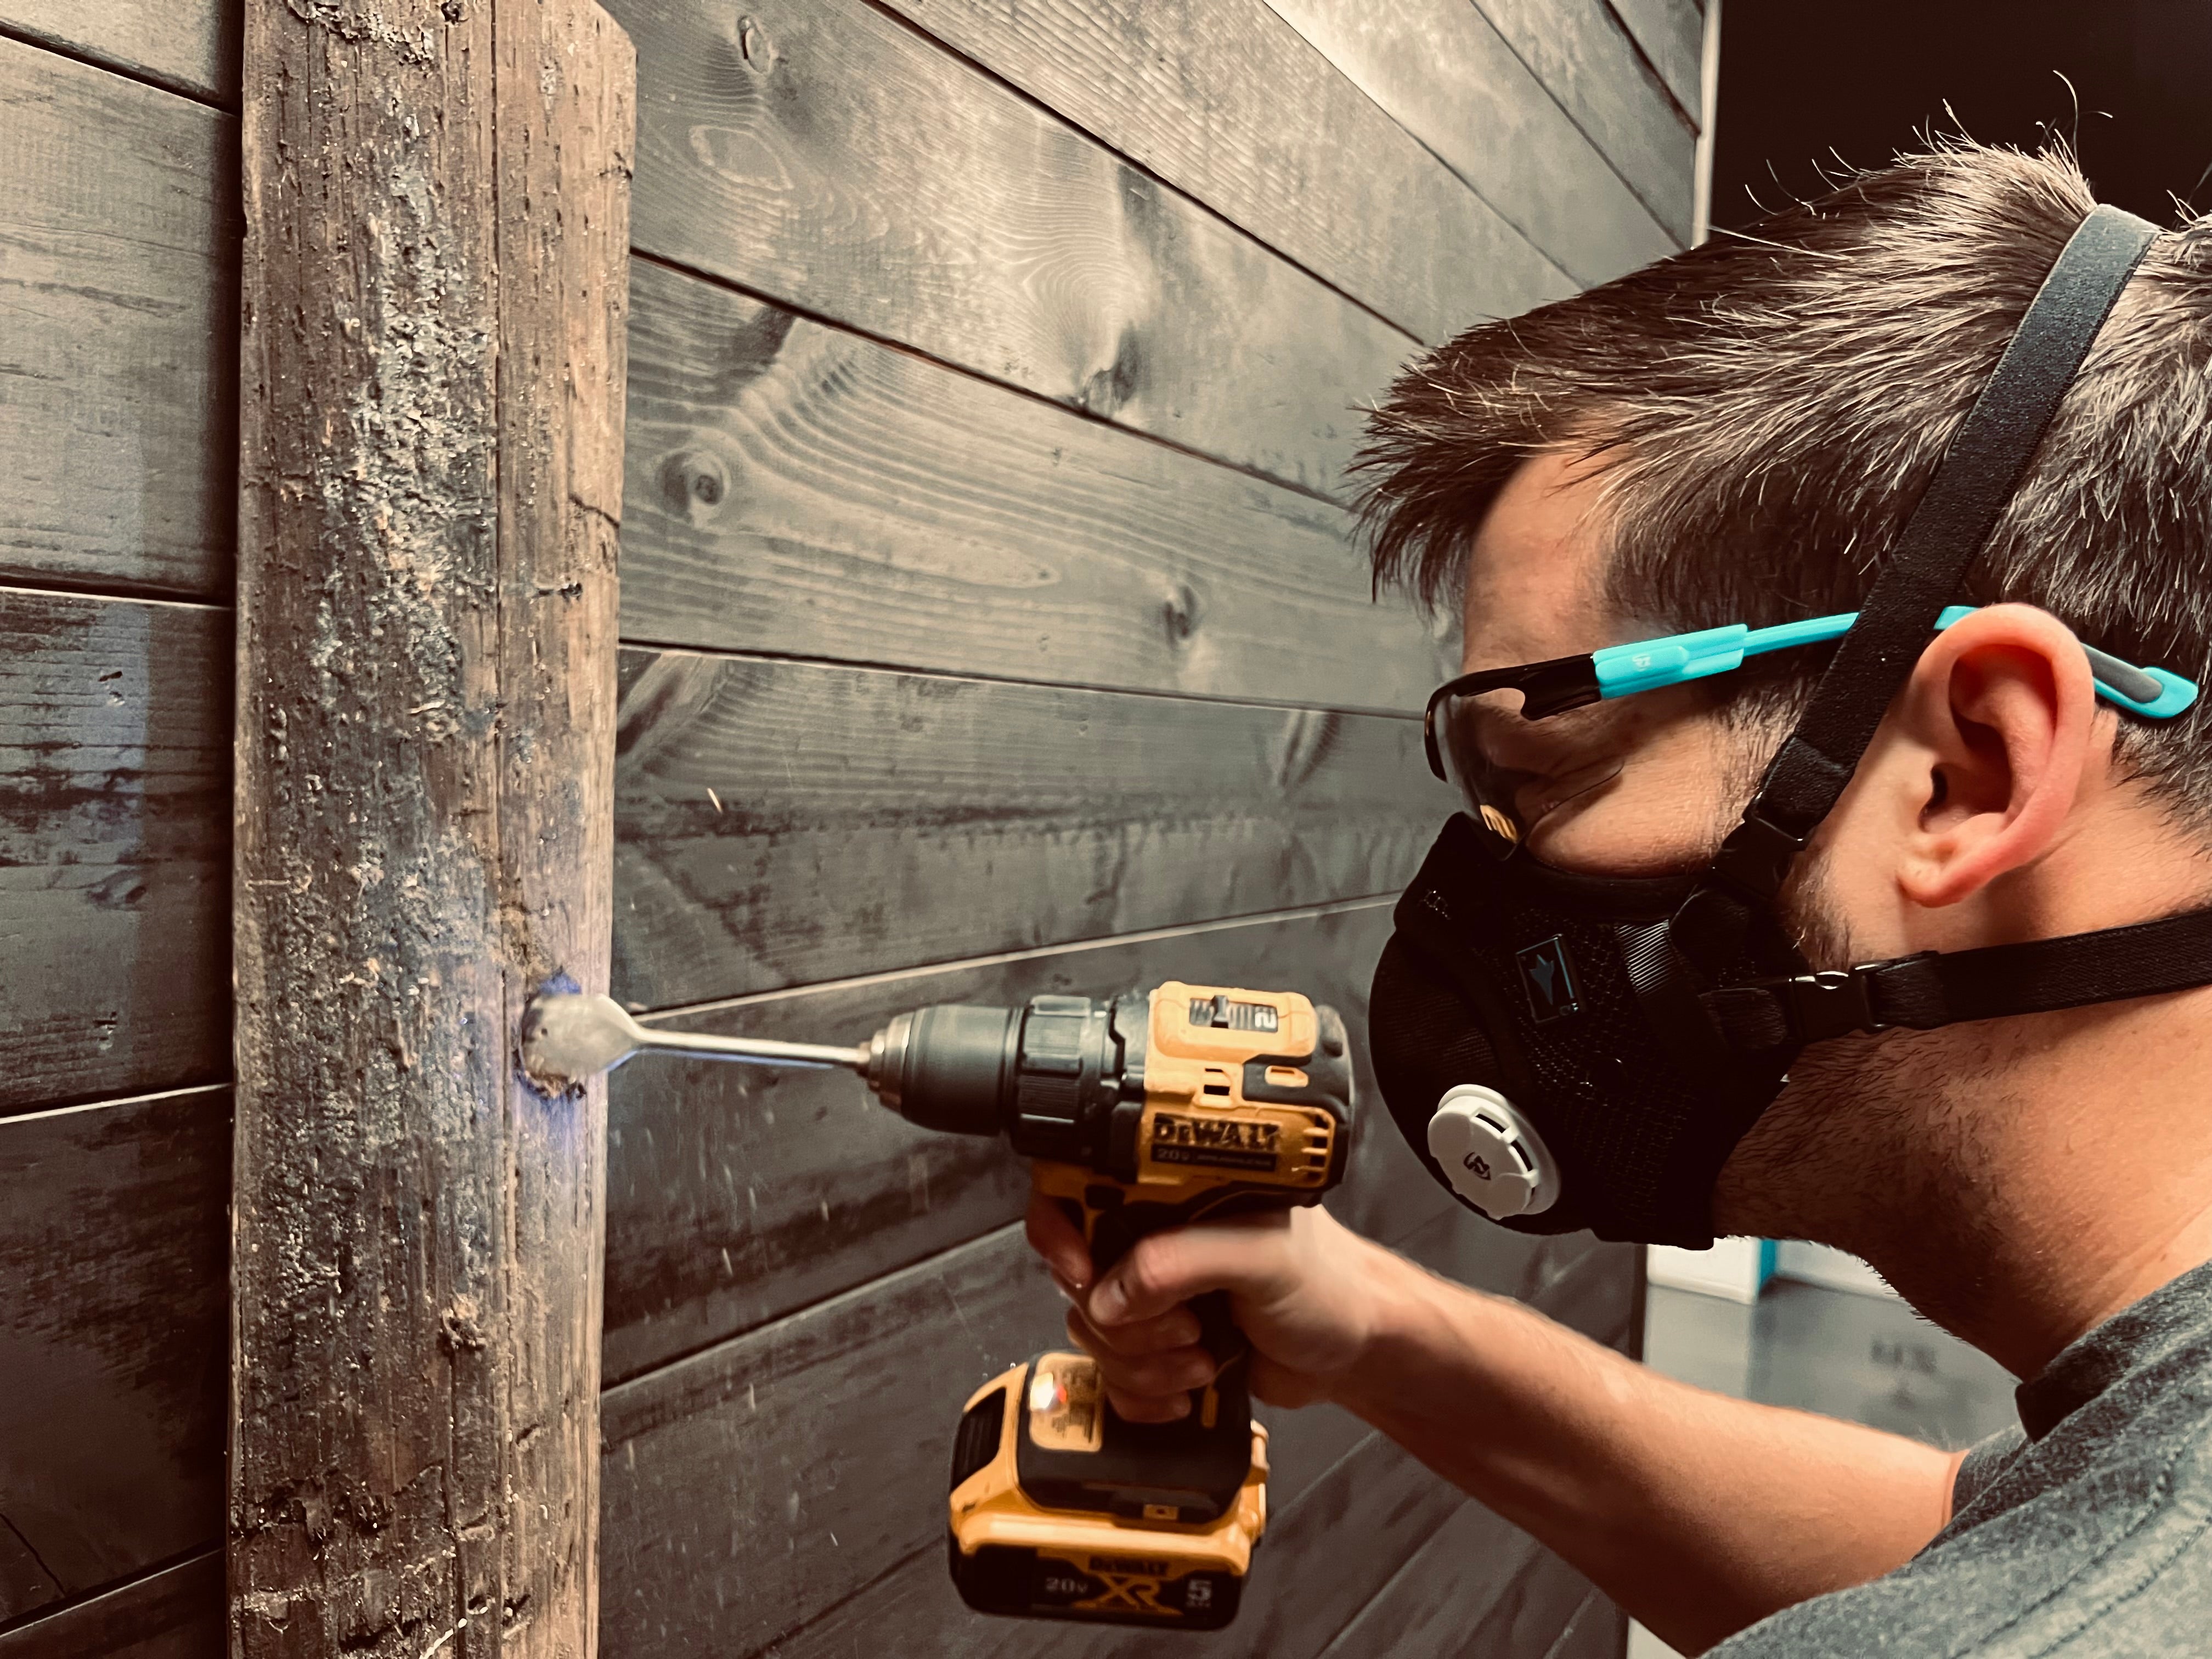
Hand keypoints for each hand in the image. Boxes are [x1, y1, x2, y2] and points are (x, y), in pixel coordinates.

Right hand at [1025, 1179, 1398, 1422]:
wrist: (1359, 1353)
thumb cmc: (1331, 1287)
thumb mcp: (1260, 1256)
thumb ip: (1180, 1261)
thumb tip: (1109, 1293)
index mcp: (1172, 1195)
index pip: (1077, 1193)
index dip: (1063, 1236)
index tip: (1087, 1274)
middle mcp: (1155, 1240)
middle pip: (1078, 1281)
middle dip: (1126, 1322)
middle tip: (1186, 1323)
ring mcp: (1155, 1297)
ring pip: (1094, 1336)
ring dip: (1145, 1363)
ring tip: (1202, 1354)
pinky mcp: (1160, 1348)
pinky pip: (1113, 1378)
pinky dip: (1144, 1394)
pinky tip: (1189, 1387)